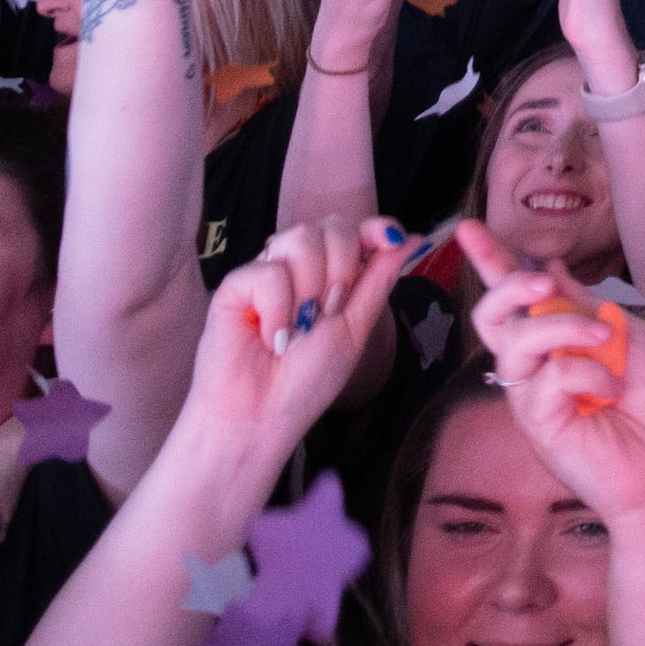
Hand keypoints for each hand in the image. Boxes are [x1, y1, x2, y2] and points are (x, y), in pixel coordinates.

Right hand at [160, 221, 409, 506]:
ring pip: (300, 238)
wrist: (261, 418)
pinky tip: (272, 338)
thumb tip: (410, 239)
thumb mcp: (355, 328)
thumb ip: (378, 280)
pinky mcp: (234, 286)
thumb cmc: (307, 381)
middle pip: (331, 227)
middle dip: (342, 269)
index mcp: (331, 275)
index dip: (376, 228)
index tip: (392, 238)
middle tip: (328, 314)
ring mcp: (266, 273)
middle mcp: (298, 267)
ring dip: (310, 287)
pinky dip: (278, 307)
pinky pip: (268, 271)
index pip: (356, 231)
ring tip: (299, 329)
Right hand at [466, 235, 644, 525]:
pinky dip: (585, 369)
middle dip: (506, 286)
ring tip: (604, 339)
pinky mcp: (538, 425)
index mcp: (556, 342)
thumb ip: (584, 304)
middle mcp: (535, 368)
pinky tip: (611, 389)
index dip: (492, 262)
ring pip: (514, 341)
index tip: (470, 228)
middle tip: (537, 281)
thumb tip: (549, 266)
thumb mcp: (627, 335)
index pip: (515, 298)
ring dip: (560, 326)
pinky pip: (545, 378)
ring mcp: (532, 398)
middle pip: (491, 317)